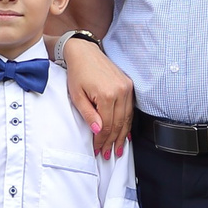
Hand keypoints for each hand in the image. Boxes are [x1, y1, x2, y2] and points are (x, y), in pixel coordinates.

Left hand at [62, 38, 133, 156]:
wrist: (84, 52)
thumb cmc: (78, 72)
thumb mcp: (77, 96)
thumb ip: (89, 115)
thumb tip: (98, 131)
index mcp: (107, 95)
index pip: (107, 125)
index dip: (102, 140)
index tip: (98, 150)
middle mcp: (121, 91)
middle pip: (119, 124)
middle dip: (113, 142)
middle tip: (109, 154)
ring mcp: (127, 87)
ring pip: (127, 118)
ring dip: (122, 135)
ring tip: (118, 149)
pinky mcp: (129, 84)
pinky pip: (130, 108)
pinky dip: (127, 122)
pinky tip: (125, 133)